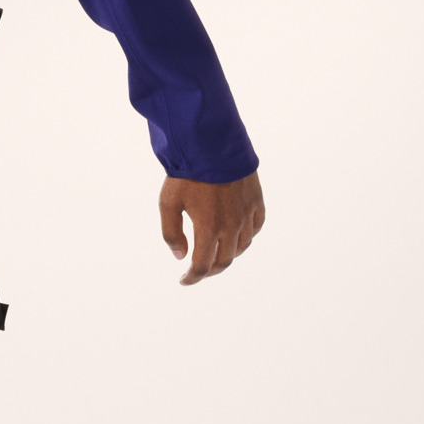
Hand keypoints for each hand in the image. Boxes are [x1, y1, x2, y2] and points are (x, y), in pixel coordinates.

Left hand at [160, 171, 264, 285]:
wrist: (212, 142)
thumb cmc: (187, 172)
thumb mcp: (168, 202)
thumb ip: (171, 233)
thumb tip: (180, 256)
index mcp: (208, 229)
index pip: (203, 266)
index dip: (192, 278)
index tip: (184, 280)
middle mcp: (231, 226)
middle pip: (224, 261)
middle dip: (211, 270)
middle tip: (200, 270)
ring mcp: (247, 214)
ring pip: (242, 247)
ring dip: (228, 255)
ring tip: (216, 253)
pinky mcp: (256, 201)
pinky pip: (255, 228)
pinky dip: (246, 238)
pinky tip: (237, 236)